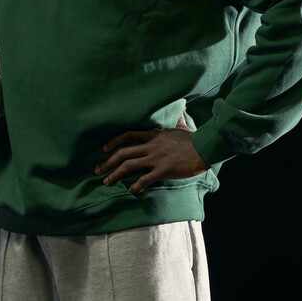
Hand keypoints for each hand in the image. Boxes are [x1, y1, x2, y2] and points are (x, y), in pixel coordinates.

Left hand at [94, 115, 208, 193]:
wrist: (203, 148)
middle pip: (123, 153)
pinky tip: (132, 190)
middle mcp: (151, 146)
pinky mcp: (163, 170)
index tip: (104, 149)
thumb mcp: (181, 126)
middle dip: (108, 162)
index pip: (128, 135)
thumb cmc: (193, 139)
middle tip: (98, 170)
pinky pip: (144, 179)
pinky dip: (135, 186)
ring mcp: (156, 158)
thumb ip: (177, 119)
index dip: (113, 142)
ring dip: (115, 175)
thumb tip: (181, 110)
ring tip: (106, 182)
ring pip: (129, 166)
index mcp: (153, 135)